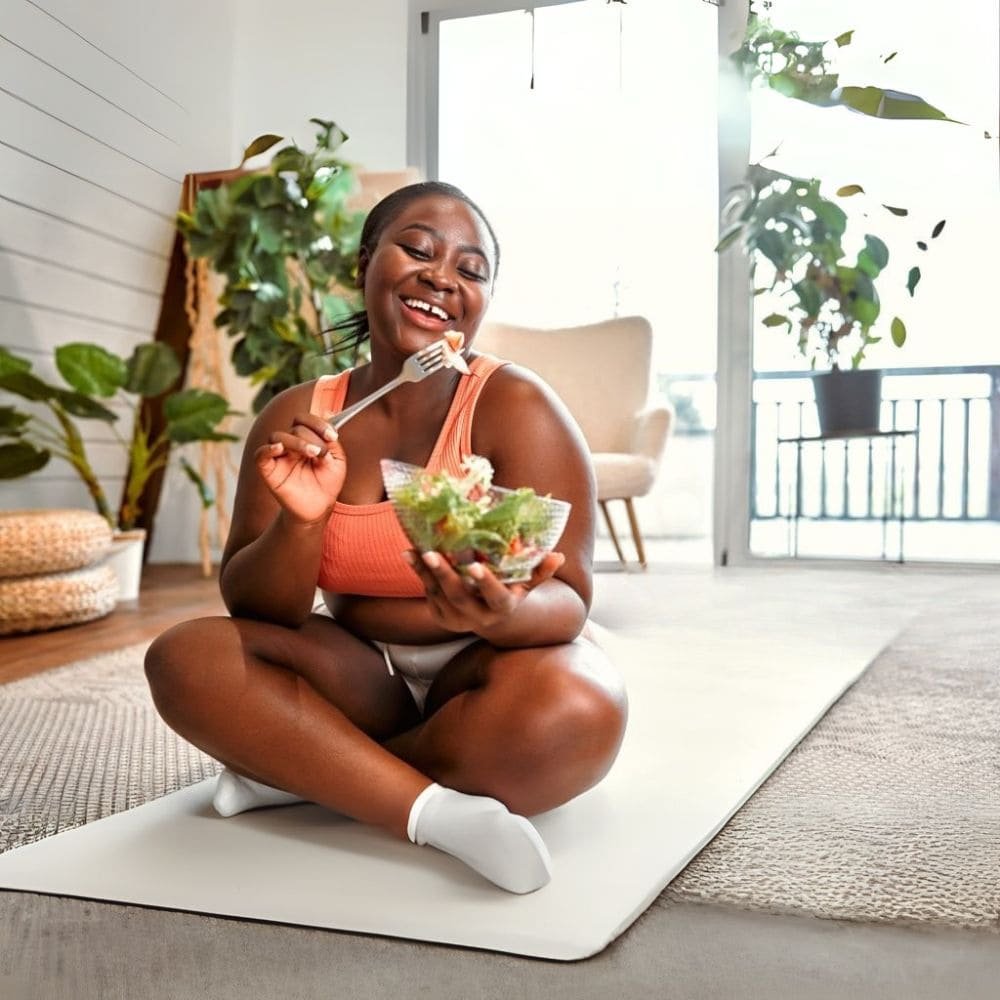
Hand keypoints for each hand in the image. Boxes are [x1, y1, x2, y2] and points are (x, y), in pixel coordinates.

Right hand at [254, 412, 346, 524]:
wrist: (320, 508)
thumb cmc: (327, 483)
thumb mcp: (337, 461)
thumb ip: (332, 440)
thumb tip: (328, 413)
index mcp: (305, 438)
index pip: (304, 419)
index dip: (318, 423)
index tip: (332, 436)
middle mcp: (290, 444)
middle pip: (295, 427)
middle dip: (312, 436)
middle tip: (321, 452)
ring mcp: (278, 456)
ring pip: (278, 436)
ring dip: (297, 442)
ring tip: (312, 453)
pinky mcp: (268, 470)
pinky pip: (261, 454)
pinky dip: (268, 449)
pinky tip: (280, 449)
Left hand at [403, 549, 564, 635]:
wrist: (491, 620)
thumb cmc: (511, 592)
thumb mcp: (527, 584)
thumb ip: (540, 571)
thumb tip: (558, 555)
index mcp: (502, 607)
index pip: (495, 597)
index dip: (486, 583)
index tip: (475, 566)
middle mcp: (479, 617)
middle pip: (459, 596)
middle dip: (444, 574)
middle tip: (431, 553)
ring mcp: (457, 619)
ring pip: (438, 594)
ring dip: (424, 572)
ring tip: (413, 550)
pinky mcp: (440, 616)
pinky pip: (428, 593)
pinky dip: (419, 574)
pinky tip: (411, 554)